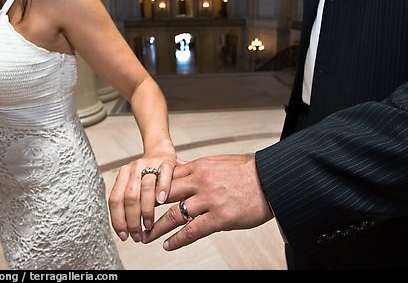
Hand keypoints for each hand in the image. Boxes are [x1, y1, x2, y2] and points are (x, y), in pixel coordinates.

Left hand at [109, 147, 175, 241]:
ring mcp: (150, 164)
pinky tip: (162, 201)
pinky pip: (164, 175)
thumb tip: (124, 232)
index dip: (118, 220)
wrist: (161, 152)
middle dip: (132, 220)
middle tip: (137, 235)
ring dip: (146, 210)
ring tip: (148, 225)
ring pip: (145, 188)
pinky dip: (162, 189)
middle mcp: (134, 168)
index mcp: (123, 175)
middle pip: (129, 197)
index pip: (115, 200)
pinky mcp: (167, 162)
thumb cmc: (148, 176)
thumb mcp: (134, 186)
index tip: (124, 235)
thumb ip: (128, 203)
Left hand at [141, 154, 273, 249]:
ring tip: (145, 236)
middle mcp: (200, 181)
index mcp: (199, 167)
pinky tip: (168, 245)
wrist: (271, 179)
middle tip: (135, 219)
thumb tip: (180, 166)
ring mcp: (209, 200)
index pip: (167, 177)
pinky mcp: (220, 217)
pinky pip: (192, 230)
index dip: (151, 189)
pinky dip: (177, 239)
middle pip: (164, 195)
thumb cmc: (248, 171)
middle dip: (147, 208)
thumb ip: (197, 167)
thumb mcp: (218, 161)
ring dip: (157, 227)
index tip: (140, 198)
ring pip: (174, 215)